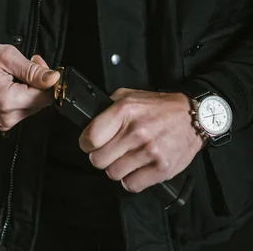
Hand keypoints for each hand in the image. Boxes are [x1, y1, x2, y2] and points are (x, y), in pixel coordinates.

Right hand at [0, 44, 59, 130]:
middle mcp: (7, 117)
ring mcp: (4, 122)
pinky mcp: (2, 121)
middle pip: (40, 102)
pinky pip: (22, 109)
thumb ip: (33, 70)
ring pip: (33, 105)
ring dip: (30, 88)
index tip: (37, 62)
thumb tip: (54, 78)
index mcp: (8, 101)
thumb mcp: (7, 57)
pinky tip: (12, 83)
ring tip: (16, 73)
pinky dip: (22, 95)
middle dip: (39, 82)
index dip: (46, 77)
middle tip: (28, 63)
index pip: (45, 95)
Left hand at [79, 88, 203, 193]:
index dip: (86, 143)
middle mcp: (136, 131)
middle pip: (99, 160)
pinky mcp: (162, 168)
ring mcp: (150, 151)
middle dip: (100, 157)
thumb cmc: (159, 107)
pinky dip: (131, 180)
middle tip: (109, 152)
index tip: (89, 144)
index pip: (90, 137)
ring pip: (114, 173)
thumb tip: (90, 122)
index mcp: (125, 111)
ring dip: (117, 168)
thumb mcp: (130, 96)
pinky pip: (132, 185)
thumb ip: (109, 107)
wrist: (193, 116)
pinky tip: (137, 168)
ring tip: (125, 159)